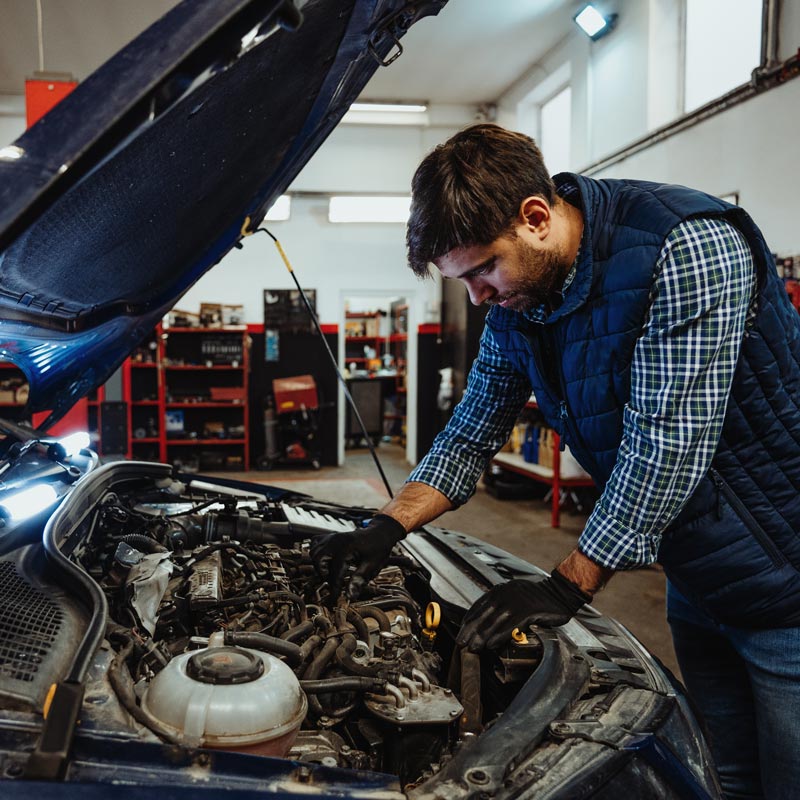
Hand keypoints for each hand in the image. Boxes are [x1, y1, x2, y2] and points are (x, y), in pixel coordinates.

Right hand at [310, 514, 406, 599]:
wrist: (380, 533)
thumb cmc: (378, 547)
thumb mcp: (372, 566)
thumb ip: (359, 580)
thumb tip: (350, 596)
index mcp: (347, 548)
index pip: (335, 572)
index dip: (334, 587)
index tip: (336, 597)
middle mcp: (336, 541)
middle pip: (319, 560)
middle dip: (324, 575)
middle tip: (334, 582)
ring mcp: (332, 537)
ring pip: (314, 552)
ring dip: (320, 565)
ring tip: (331, 572)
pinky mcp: (330, 536)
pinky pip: (315, 543)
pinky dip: (317, 553)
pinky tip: (326, 560)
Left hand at [457, 570, 590, 651]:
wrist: (560, 592)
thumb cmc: (538, 597)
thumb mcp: (515, 595)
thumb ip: (502, 605)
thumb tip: (486, 622)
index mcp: (501, 590)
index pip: (479, 606)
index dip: (469, 620)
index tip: (462, 631)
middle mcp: (506, 594)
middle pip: (484, 614)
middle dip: (470, 630)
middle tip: (462, 643)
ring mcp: (517, 601)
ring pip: (494, 621)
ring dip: (482, 636)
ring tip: (474, 647)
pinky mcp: (528, 611)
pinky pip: (510, 626)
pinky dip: (499, 636)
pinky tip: (492, 645)